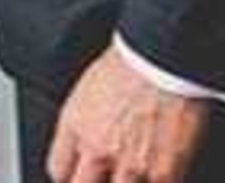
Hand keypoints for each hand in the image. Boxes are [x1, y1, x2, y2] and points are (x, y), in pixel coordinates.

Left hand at [47, 47, 209, 182]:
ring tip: (136, 169)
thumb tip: (90, 134)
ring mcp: (130, 163)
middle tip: (107, 175)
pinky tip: (163, 173)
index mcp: (76, 125)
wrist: (165, 55)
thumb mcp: (91, 84)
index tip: (80, 175)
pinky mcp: (163, 171)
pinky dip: (158, 182)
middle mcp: (97, 148)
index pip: (59, 169)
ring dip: (128, 182)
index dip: (71, 176)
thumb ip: (85, 118)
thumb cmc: (133, 58)